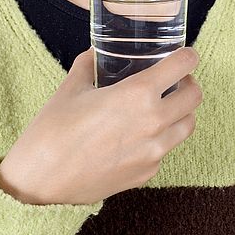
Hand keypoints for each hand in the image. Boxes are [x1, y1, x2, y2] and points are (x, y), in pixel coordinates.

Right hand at [0, 46, 201, 204]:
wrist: (39, 182)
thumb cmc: (53, 130)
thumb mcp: (72, 87)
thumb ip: (89, 64)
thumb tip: (96, 53)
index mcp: (138, 94)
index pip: (182, 66)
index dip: (188, 56)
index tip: (186, 55)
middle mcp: (153, 122)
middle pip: (194, 97)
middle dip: (189, 84)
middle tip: (174, 81)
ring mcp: (153, 152)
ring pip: (188, 125)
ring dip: (182, 112)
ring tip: (163, 107)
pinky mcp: (146, 173)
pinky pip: (166, 150)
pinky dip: (161, 138)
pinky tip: (139, 135)